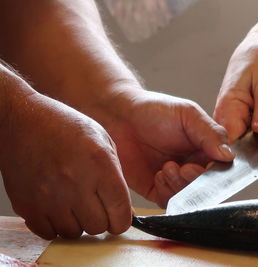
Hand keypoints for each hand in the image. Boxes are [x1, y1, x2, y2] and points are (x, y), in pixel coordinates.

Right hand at [1, 89, 131, 239]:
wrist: (22, 121)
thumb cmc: (65, 128)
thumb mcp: (103, 141)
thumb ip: (116, 176)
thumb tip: (123, 210)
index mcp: (99, 164)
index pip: (120, 212)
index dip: (122, 220)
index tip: (119, 218)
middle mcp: (75, 182)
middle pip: (98, 226)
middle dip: (102, 220)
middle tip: (95, 206)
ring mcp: (49, 197)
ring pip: (75, 233)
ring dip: (78, 222)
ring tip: (74, 203)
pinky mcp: (27, 205)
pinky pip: (49, 233)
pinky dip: (56, 225)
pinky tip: (58, 207)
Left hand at [88, 89, 233, 207]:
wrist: (120, 116)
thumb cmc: (154, 110)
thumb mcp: (188, 114)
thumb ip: (210, 133)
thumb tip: (229, 155)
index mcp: (206, 148)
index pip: (221, 169)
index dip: (215, 174)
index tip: (204, 168)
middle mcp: (194, 165)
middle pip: (205, 187)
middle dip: (195, 181)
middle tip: (183, 168)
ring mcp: (175, 179)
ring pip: (188, 197)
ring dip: (179, 186)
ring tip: (166, 168)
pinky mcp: (156, 189)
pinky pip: (168, 202)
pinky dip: (166, 193)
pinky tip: (158, 175)